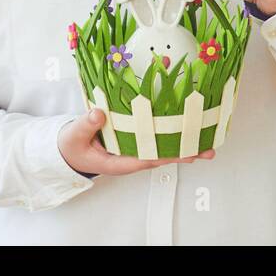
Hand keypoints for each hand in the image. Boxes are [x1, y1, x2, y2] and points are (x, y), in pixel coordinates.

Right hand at [59, 108, 214, 175]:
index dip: (164, 155)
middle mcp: (130, 157)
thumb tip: (99, 113)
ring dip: (183, 142)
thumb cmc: (71, 146)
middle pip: (161, 156)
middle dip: (184, 153)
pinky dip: (171, 128)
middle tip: (207, 151)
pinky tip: (188, 123)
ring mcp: (135, 148)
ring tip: (207, 140)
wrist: (68, 149)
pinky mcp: (136, 138)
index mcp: (117, 162)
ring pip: (162, 146)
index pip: (145, 160)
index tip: (182, 152)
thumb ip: (86, 125)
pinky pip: (156, 136)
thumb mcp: (74, 136)